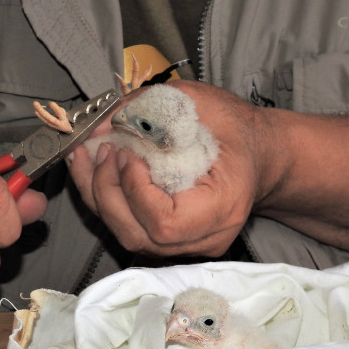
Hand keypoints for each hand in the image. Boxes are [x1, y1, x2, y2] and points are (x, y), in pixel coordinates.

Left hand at [68, 81, 266, 256]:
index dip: (134, 192)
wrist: (261, 156)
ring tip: (88, 158)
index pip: (164, 224)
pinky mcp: (175, 242)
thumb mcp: (197, 102)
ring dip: (99, 197)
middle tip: (102, 151)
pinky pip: (133, 230)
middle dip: (107, 192)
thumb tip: (99, 127)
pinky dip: (109, 203)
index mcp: (223, 208)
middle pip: (139, 236)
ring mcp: (191, 245)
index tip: (126, 154)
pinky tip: (97, 172)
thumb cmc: (236, 130)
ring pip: (130, 237)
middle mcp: (208, 237)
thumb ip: (145, 108)